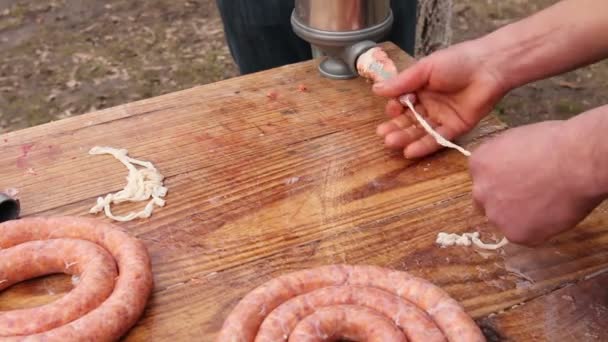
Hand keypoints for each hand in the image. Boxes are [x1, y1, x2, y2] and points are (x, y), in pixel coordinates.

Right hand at [372, 40, 507, 158]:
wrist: (489, 67)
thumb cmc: (457, 61)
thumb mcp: (424, 69)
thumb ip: (402, 82)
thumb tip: (376, 89)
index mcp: (420, 89)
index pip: (401, 103)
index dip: (395, 109)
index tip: (391, 110)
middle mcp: (429, 105)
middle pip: (409, 121)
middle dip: (396, 128)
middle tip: (383, 136)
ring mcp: (442, 118)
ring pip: (420, 132)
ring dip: (406, 138)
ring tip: (391, 143)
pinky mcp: (455, 128)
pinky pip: (437, 139)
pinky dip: (424, 146)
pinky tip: (410, 151)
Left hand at [469, 120, 604, 245]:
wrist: (577, 163)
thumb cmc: (554, 143)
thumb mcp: (514, 139)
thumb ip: (501, 158)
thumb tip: (506, 167)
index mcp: (479, 164)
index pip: (483, 179)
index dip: (502, 180)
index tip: (517, 180)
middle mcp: (481, 191)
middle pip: (487, 201)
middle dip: (504, 200)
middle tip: (529, 195)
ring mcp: (497, 215)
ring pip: (504, 220)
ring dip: (520, 216)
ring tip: (546, 202)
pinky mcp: (516, 234)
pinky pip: (524, 235)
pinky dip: (537, 229)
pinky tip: (552, 213)